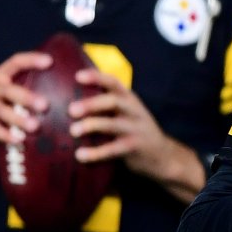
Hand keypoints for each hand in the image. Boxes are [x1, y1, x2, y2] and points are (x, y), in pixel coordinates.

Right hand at [0, 52, 51, 146]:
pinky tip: (18, 140)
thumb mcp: (0, 92)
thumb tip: (54, 96)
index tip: (50, 61)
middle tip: (45, 106)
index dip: (32, 60)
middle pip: (9, 89)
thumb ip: (19, 90)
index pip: (15, 62)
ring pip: (1, 110)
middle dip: (27, 97)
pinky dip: (4, 134)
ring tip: (35, 127)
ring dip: (18, 119)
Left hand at [68, 69, 202, 200]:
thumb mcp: (126, 113)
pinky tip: (80, 155)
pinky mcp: (134, 148)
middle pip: (113, 101)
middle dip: (91, 104)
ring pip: (112, 124)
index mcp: (129, 99)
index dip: (97, 77)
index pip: (113, 82)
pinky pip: (113, 149)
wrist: (162, 155)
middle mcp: (133, 111)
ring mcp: (135, 129)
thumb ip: (106, 105)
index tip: (78, 76)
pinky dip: (95, 153)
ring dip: (91, 126)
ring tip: (73, 131)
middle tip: (71, 110)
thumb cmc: (134, 130)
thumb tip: (69, 100)